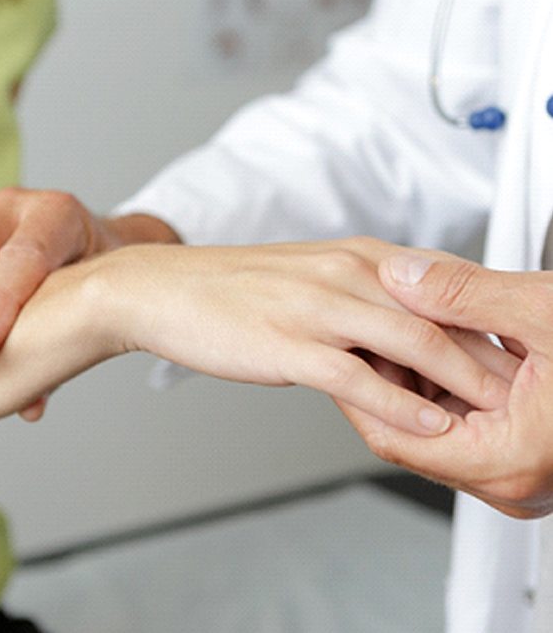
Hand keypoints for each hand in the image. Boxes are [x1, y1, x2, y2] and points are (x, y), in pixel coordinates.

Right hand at [86, 239, 511, 435]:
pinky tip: (428, 427)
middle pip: (441, 312)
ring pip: (412, 342)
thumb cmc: (236, 288)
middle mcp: (346, 272)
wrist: (166, 289)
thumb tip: (402, 328)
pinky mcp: (289, 344)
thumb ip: (362, 298)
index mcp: (356, 256)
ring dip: (462, 381)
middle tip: (526, 388)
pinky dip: (401, 405)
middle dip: (490, 354)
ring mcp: (317, 307)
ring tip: (498, 413)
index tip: (514, 353)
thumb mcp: (312, 279)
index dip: (485, 321)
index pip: (443, 285)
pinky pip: (358, 378)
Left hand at [338, 250, 552, 518]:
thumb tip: (401, 277)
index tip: (341, 348)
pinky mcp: (527, 453)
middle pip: (410, 433)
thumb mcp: (545, 312)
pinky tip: (437, 345)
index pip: (393, 437)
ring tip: (396, 329)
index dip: (359, 388)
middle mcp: (511, 480)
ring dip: (413, 379)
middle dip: (385, 377)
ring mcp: (520, 473)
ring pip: (435, 428)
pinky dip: (443, 386)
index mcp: (508, 460)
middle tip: (361, 328)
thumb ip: (465, 295)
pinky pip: (464, 424)